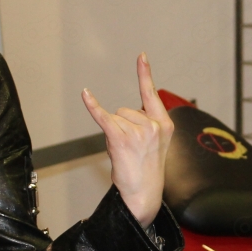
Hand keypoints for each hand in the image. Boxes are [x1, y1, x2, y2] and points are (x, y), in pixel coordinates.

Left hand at [82, 54, 174, 226]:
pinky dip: (92, 105)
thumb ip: (145, 125)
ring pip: (115, 118)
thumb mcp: (156, 144)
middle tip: (131, 150)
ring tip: (125, 153)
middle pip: (125, 110)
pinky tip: (86, 94)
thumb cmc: (146, 170)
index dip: (144, 74)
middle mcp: (154, 125)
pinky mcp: (122, 138)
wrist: (143, 194)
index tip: (141, 56)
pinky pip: (103, 116)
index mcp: (165, 124)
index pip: (151, 94)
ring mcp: (139, 130)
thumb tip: (122, 115)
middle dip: (122, 127)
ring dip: (114, 134)